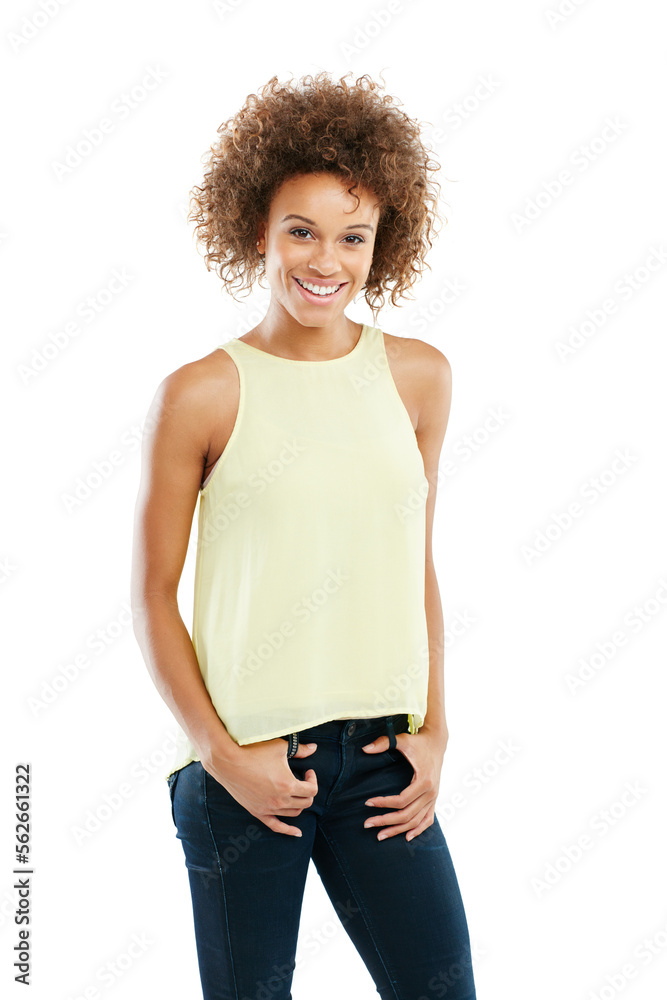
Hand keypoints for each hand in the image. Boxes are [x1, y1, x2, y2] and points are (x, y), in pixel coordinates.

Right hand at [201, 738, 318, 837]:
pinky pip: (276, 826)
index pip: (312, 790)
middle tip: (303, 780)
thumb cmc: (254, 752)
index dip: (313, 780)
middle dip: (308, 791)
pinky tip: (297, 833)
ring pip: (294, 813)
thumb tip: (315, 748)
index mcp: (288, 785)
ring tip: (296, 792)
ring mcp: (268, 808)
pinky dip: (288, 830)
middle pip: (305, 802)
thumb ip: (300, 750)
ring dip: (299, 803)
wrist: (228, 761)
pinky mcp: (258, 812)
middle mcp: (280, 800)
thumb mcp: (280, 747)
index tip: (308, 771)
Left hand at [361, 726, 447, 841]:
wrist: (436, 742)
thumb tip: (365, 749)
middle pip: (407, 815)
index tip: (367, 802)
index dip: (383, 803)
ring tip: (380, 835)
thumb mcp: (402, 739)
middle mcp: (431, 793)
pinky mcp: (434, 799)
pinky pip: (428, 820)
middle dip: (386, 821)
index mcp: (424, 781)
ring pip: (415, 821)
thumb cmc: (418, 742)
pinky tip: (407, 838)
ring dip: (398, 830)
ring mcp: (434, 798)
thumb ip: (383, 743)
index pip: (401, 800)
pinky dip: (418, 830)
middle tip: (367, 824)